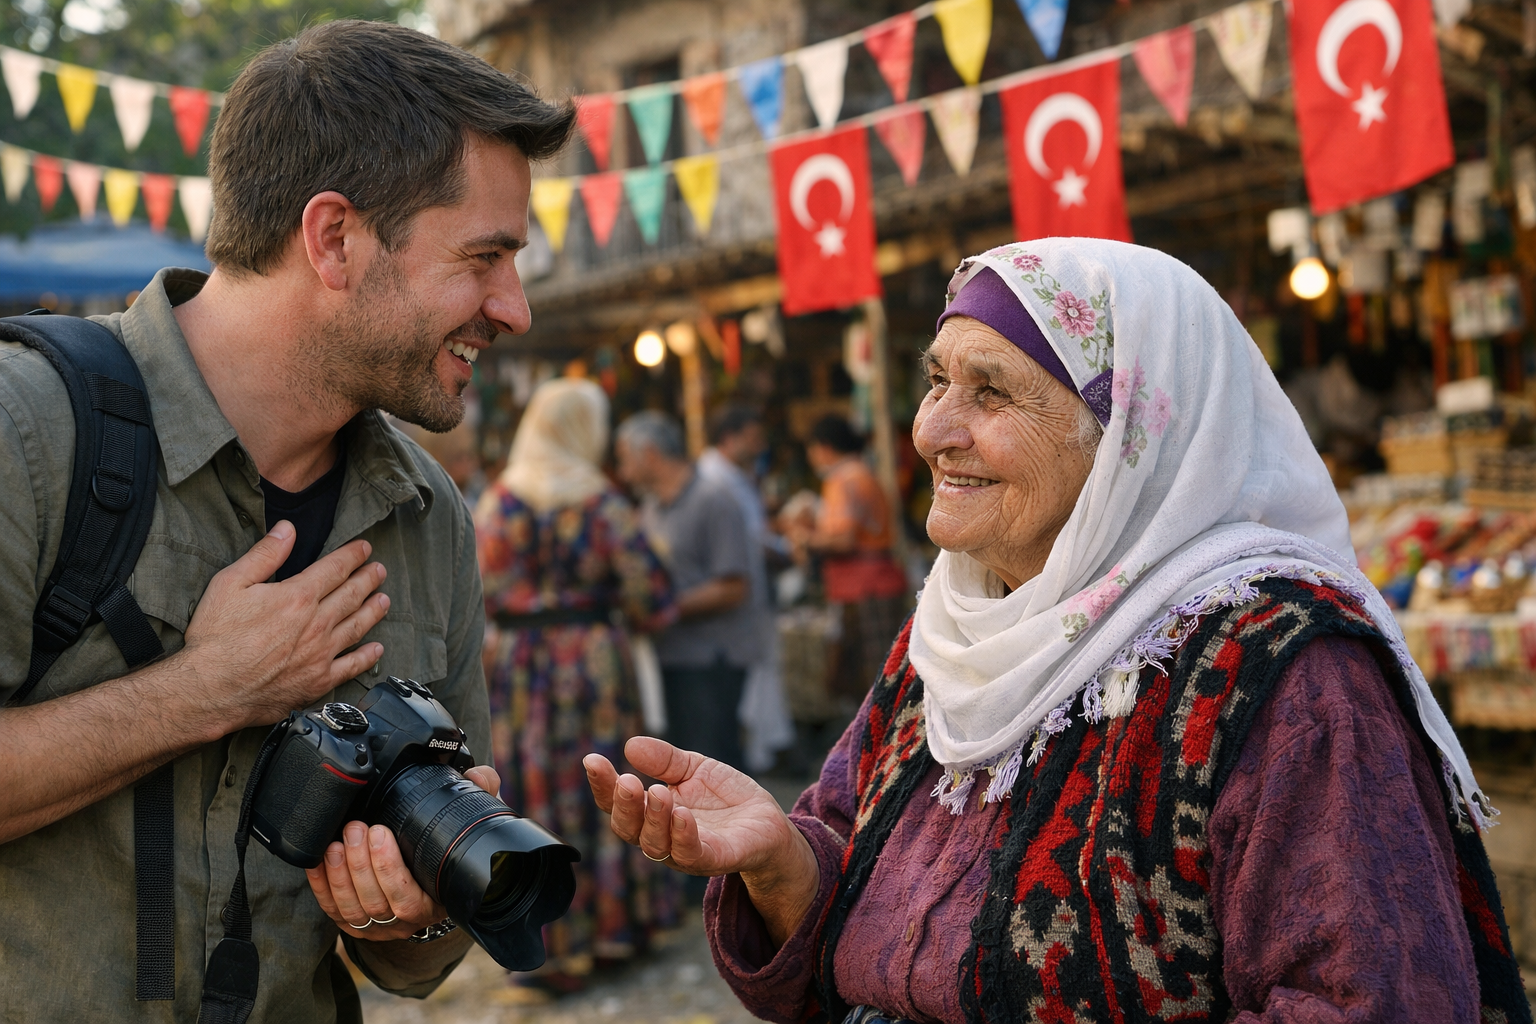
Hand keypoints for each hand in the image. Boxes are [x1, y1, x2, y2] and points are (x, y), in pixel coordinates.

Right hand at [181, 522, 390, 734]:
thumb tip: (287, 529)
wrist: (209, 690)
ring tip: (385, 600)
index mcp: (297, 597)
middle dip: (368, 579)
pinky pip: (351, 666)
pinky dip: (367, 656)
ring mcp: (320, 654)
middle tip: (380, 570)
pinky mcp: (318, 682)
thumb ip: (264, 554)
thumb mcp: (230, 584)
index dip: (353, 556)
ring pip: (356, 627)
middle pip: (351, 595)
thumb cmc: (215, 637)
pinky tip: (377, 649)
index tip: (365, 549)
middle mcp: (316, 624)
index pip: (335, 569)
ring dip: (373, 611)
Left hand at [305, 765, 500, 941]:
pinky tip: (320, 860)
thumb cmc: (449, 851)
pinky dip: (323, 886)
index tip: (380, 831)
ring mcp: (378, 926)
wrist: (435, 881)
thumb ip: (479, 798)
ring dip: (341, 874)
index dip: (389, 869)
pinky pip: (333, 910)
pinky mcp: (355, 924)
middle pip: (376, 902)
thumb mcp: (469, 827)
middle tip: (356, 828)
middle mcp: (406, 921)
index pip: (408, 898)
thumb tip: (479, 775)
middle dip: (360, 863)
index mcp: (435, 903)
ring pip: (352, 908)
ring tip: (338, 841)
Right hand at [584, 738, 818, 945]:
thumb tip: (631, 744)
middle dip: (623, 806)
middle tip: (626, 780)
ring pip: (655, 845)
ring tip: (657, 792)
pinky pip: (692, 854)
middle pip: (628, 829)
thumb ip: (665, 759)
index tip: (593, 761)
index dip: (603, 785)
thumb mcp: (694, 768)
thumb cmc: (725, 797)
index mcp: (651, 813)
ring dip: (653, 819)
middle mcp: (662, 836)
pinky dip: (683, 836)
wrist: (767, 821)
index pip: (618, 803)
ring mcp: (686, 851)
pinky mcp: (715, 858)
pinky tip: (682, 814)